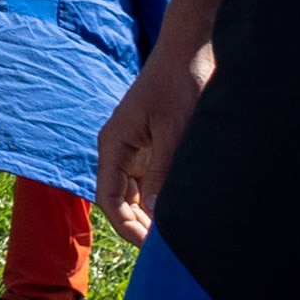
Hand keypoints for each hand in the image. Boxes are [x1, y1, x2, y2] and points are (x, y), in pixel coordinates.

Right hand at [97, 43, 213, 241]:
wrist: (189, 50)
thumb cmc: (178, 83)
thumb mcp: (174, 131)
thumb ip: (164, 173)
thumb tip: (157, 215)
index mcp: (114, 145)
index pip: (109, 198)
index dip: (127, 227)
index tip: (151, 247)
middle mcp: (120, 150)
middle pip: (121, 201)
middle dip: (139, 226)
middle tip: (167, 249)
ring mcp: (136, 148)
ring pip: (136, 194)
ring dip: (151, 215)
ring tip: (175, 234)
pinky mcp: (153, 145)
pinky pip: (151, 181)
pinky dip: (162, 199)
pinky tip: (180, 211)